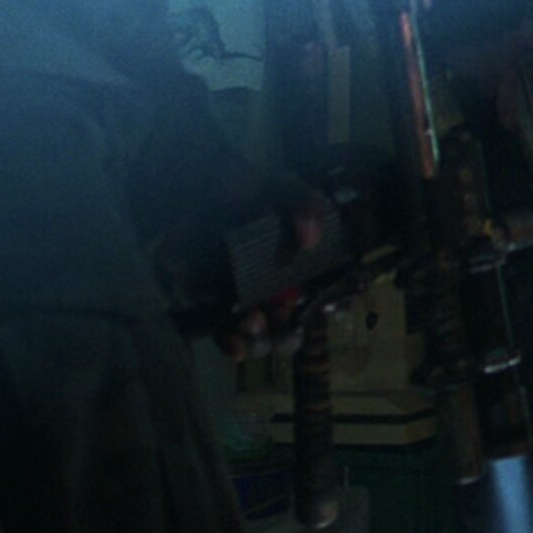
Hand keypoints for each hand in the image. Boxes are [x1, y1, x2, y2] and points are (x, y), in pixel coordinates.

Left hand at [213, 166, 329, 358]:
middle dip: (290, 332)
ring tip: (252, 322)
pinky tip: (235, 345)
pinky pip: (228, 336)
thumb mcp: (277, 187)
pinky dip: (234, 344)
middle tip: (280, 313)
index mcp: (301, 263)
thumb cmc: (243, 191)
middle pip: (296, 323)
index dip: (339, 304)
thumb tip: (311, 239)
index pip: (331, 292)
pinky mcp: (215, 307)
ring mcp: (247, 299)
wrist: (193, 192)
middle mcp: (279, 286)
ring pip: (265, 336)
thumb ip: (302, 201)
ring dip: (264, 340)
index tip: (332, 306)